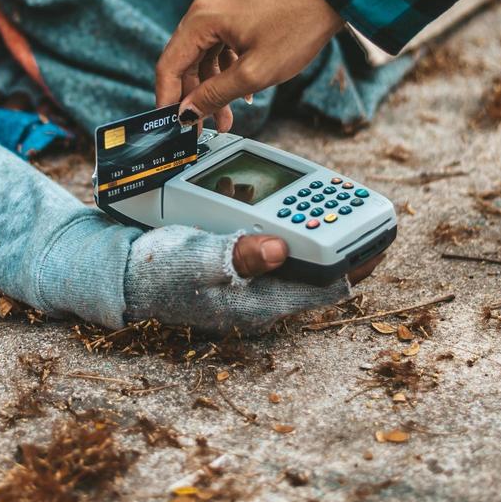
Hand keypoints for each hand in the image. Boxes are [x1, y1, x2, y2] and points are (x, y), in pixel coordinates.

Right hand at [125, 225, 384, 334]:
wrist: (123, 271)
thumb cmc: (157, 269)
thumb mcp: (197, 258)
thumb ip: (238, 255)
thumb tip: (281, 250)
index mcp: (261, 302)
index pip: (327, 288)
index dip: (355, 261)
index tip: (377, 237)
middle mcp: (264, 296)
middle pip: (321, 270)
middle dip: (341, 238)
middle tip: (359, 207)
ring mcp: (254, 282)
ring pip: (302, 256)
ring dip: (317, 228)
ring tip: (333, 199)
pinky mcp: (243, 266)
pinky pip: (280, 246)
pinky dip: (291, 224)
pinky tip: (292, 201)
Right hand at [156, 0, 343, 125]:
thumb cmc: (298, 27)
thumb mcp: (255, 73)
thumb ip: (214, 95)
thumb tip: (187, 113)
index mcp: (203, 15)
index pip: (169, 64)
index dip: (168, 98)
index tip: (171, 123)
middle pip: (186, 57)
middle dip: (197, 94)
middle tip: (207, 126)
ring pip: (204, 48)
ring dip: (213, 81)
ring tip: (228, 113)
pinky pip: (218, 35)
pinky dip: (225, 60)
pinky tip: (241, 84)